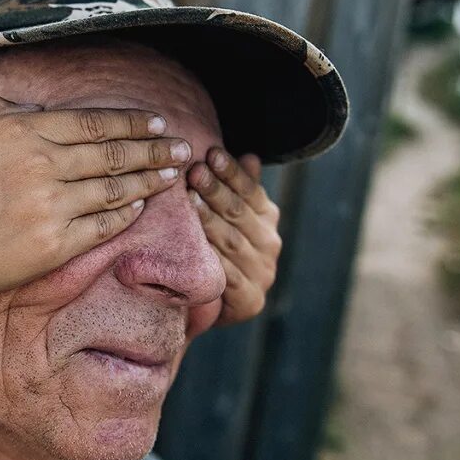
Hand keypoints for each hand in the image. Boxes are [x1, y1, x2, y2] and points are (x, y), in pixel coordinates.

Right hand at [0, 94, 192, 306]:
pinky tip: (141, 207)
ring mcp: (49, 207)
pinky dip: (125, 214)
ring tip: (174, 175)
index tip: (157, 121)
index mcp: (20, 133)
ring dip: (150, 180)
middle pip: (113, 153)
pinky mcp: (51, 246)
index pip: (92, 122)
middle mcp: (41, 165)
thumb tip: (34, 106)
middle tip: (184, 145)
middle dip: (155, 147)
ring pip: (114, 189)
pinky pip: (101, 226)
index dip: (131, 122)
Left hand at [188, 148, 281, 326]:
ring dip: (210, 220)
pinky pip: (227, 276)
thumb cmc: (219, 249)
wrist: (218, 307)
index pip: (250, 190)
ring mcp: (262, 272)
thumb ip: (239, 188)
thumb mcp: (229, 217)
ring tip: (190, 199)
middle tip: (194, 171)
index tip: (211, 153)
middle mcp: (270, 243)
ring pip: (232, 241)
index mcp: (268, 218)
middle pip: (239, 213)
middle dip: (215, 190)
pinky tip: (194, 244)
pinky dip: (211, 259)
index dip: (231, 172)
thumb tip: (250, 156)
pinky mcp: (250, 300)